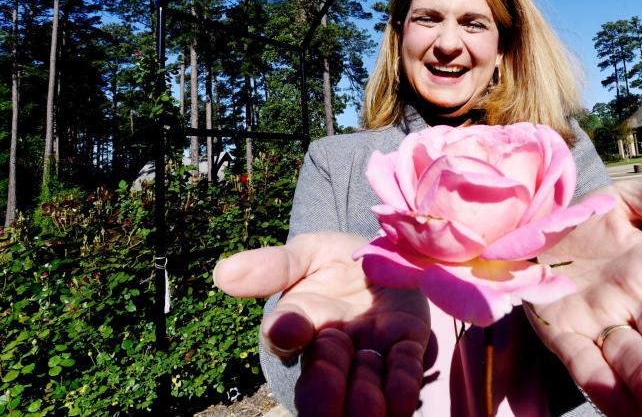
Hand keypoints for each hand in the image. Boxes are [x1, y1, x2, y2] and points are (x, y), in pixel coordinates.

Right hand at [213, 233, 430, 416]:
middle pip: (320, 384)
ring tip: (366, 408)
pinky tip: (399, 401)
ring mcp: (371, 351)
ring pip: (362, 391)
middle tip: (326, 403)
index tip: (290, 329)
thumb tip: (222, 274)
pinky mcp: (408, 346)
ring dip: (363, 400)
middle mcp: (333, 349)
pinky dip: (402, 390)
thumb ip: (273, 265)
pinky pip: (405, 375)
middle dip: (323, 396)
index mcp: (299, 322)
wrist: (387, 252)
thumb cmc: (336, 259)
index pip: (283, 336)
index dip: (285, 334)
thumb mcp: (306, 253)